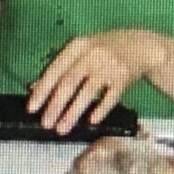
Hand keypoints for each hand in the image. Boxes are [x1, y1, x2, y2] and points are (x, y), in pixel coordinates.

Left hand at [28, 29, 166, 130]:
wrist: (141, 45)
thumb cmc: (105, 50)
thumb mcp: (82, 51)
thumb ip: (61, 67)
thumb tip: (34, 88)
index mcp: (78, 46)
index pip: (55, 69)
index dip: (42, 89)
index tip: (31, 108)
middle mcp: (92, 53)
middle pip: (70, 81)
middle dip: (55, 105)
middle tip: (46, 124)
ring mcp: (109, 65)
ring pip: (88, 91)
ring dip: (73, 112)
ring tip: (62, 129)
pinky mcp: (124, 77)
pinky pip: (110, 97)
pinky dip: (101, 109)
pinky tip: (91, 121)